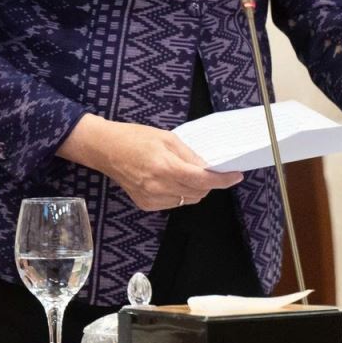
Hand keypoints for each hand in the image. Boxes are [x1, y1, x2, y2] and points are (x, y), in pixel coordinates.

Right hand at [57, 114, 240, 210]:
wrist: (106, 150)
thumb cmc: (135, 138)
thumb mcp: (167, 138)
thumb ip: (189, 155)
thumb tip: (208, 167)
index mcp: (165, 167)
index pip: (203, 180)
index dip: (223, 180)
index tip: (235, 176)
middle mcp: (159, 187)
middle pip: (198, 193)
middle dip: (210, 183)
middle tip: (212, 170)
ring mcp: (151, 198)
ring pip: (187, 201)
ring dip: (196, 189)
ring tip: (189, 173)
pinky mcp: (145, 204)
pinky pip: (173, 203)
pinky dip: (180, 194)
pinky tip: (173, 180)